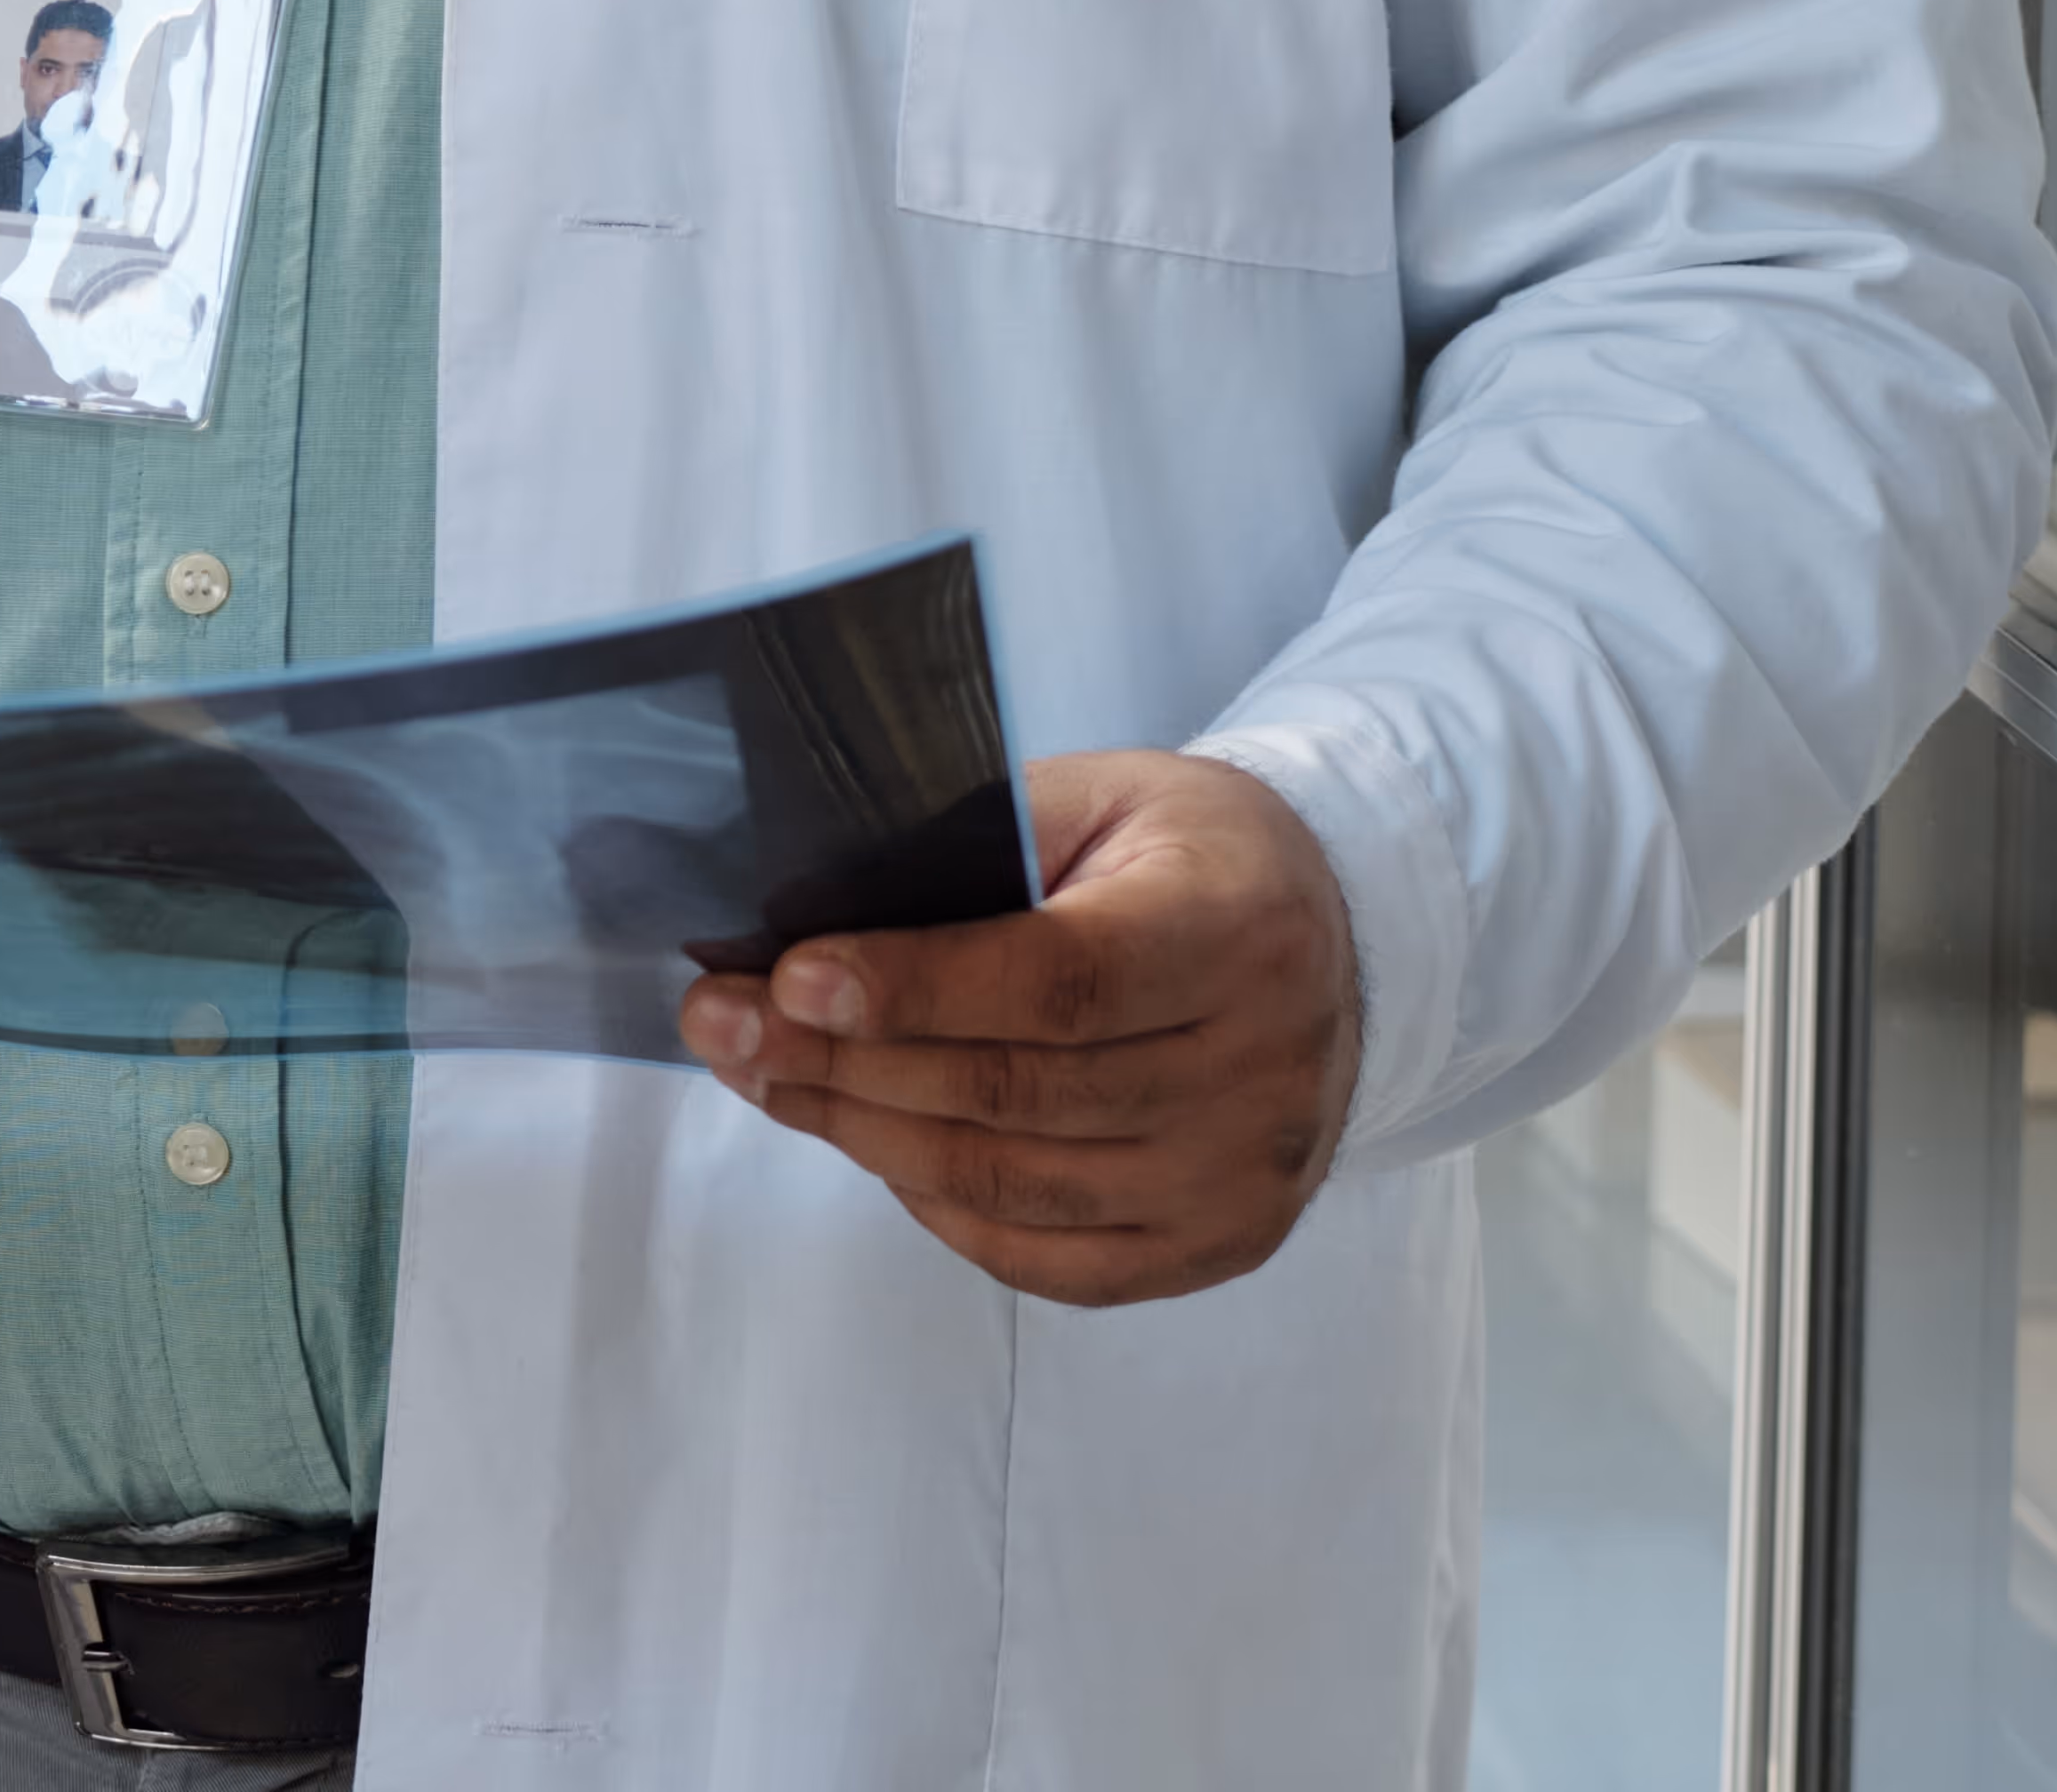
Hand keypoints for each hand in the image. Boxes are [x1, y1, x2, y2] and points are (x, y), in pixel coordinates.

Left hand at [675, 747, 1361, 1307]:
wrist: (1334, 941)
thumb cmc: (1184, 854)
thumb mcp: (1103, 800)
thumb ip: (979, 851)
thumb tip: (812, 919)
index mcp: (1237, 932)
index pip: (1062, 982)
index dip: (914, 989)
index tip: (787, 977)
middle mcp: (1260, 1070)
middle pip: (1019, 1093)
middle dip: (843, 1062)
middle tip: (721, 1026)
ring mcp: (1243, 1175)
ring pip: (1016, 1182)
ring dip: (863, 1134)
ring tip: (763, 1079)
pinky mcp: (1219, 1245)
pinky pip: (1048, 1256)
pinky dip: (941, 1207)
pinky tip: (871, 1146)